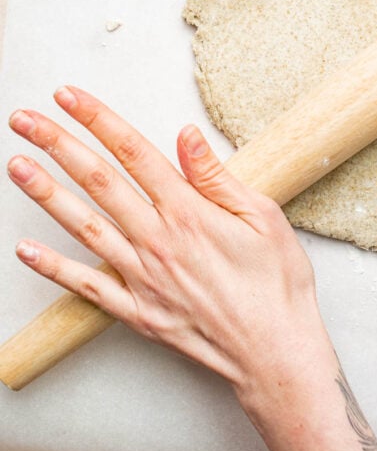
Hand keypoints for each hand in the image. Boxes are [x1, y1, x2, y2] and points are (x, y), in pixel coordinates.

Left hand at [7, 86, 327, 405]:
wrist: (276, 353)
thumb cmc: (277, 285)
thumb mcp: (263, 217)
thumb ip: (216, 177)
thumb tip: (185, 136)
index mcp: (190, 213)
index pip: (134, 153)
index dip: (98, 120)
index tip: (69, 97)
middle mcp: (159, 241)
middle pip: (99, 181)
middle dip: (58, 145)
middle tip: (25, 120)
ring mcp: (143, 278)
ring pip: (84, 227)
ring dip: (46, 194)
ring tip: (16, 166)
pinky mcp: (138, 312)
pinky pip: (87, 287)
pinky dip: (53, 269)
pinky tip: (25, 250)